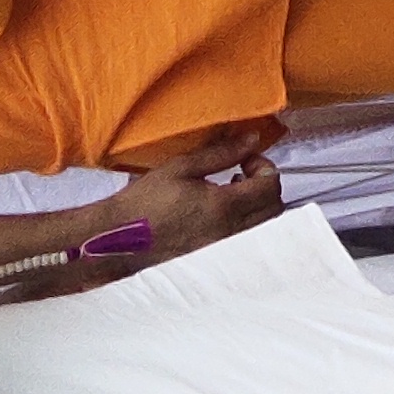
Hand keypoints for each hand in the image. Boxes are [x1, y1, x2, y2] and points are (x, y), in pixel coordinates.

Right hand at [104, 127, 277, 247]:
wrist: (119, 238)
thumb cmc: (145, 201)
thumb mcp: (182, 167)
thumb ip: (222, 153)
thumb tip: (253, 139)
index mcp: (225, 207)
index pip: (271, 187)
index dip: (264, 166)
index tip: (244, 157)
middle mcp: (231, 231)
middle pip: (274, 208)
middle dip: (266, 184)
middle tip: (242, 169)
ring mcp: (223, 247)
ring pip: (262, 223)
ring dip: (256, 201)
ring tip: (229, 185)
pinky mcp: (213, 254)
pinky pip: (245, 235)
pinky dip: (244, 217)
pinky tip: (217, 205)